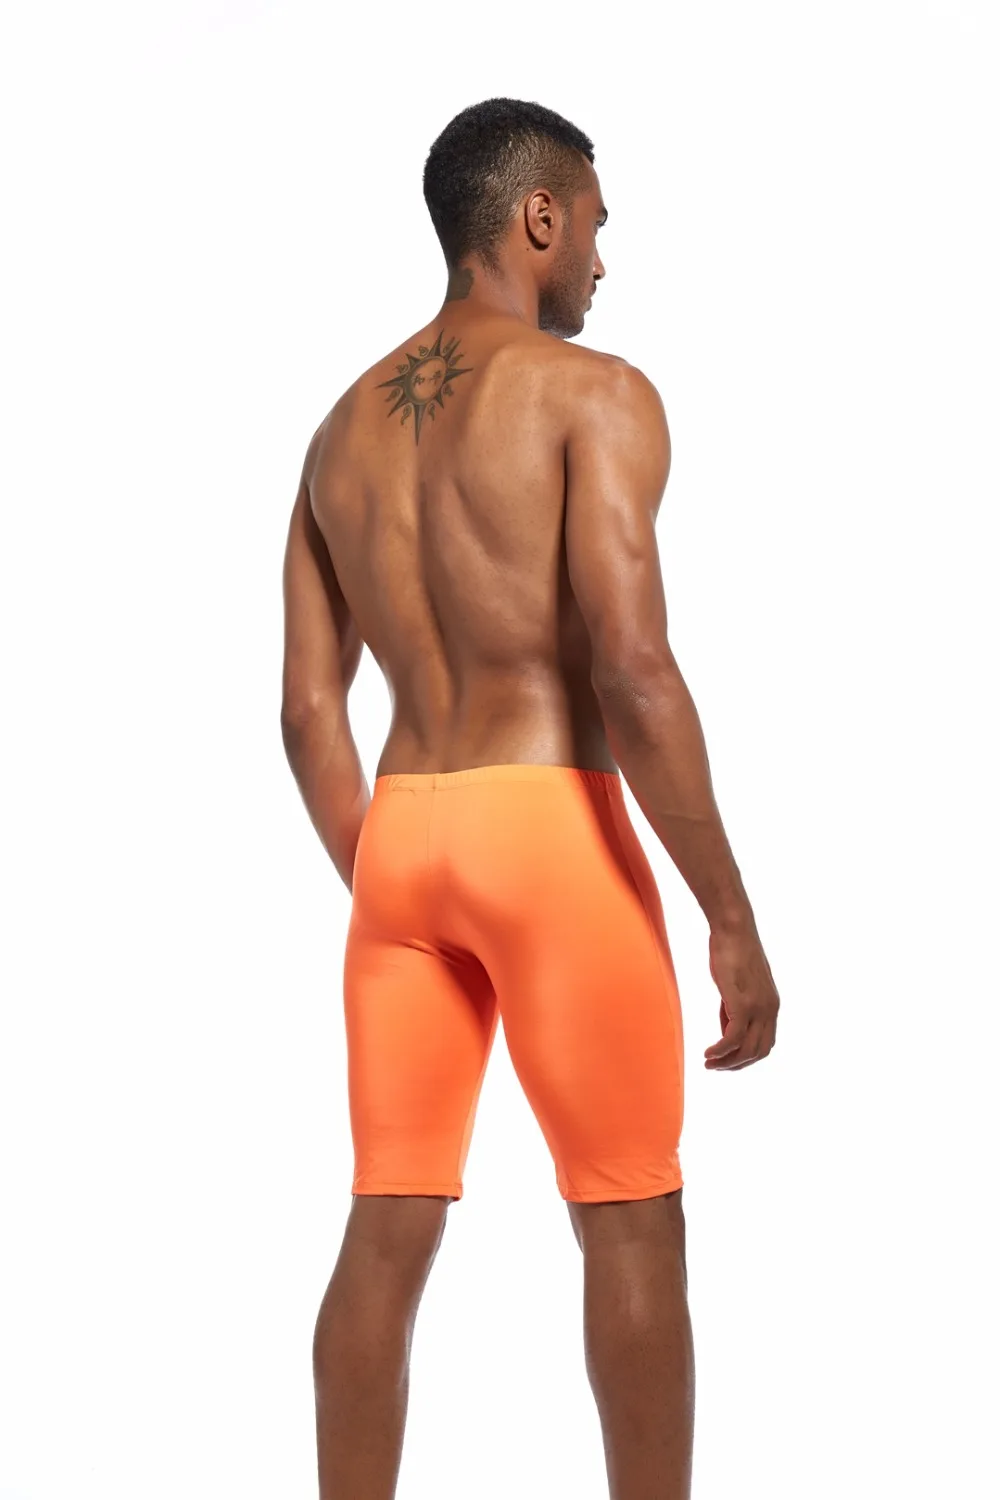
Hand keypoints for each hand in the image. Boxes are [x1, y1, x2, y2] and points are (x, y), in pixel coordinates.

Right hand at [704, 924, 779, 1069]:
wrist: (733, 927)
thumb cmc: (732, 951)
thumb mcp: (738, 985)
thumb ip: (736, 1008)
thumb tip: (728, 1031)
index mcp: (772, 1006)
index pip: (765, 1044)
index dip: (746, 1058)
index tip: (726, 1060)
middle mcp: (770, 1009)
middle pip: (758, 1052)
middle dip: (736, 1065)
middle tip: (715, 1067)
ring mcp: (758, 1007)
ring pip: (747, 1049)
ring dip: (727, 1061)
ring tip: (709, 1063)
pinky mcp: (742, 1003)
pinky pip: (733, 1038)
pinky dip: (721, 1050)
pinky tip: (708, 1053)